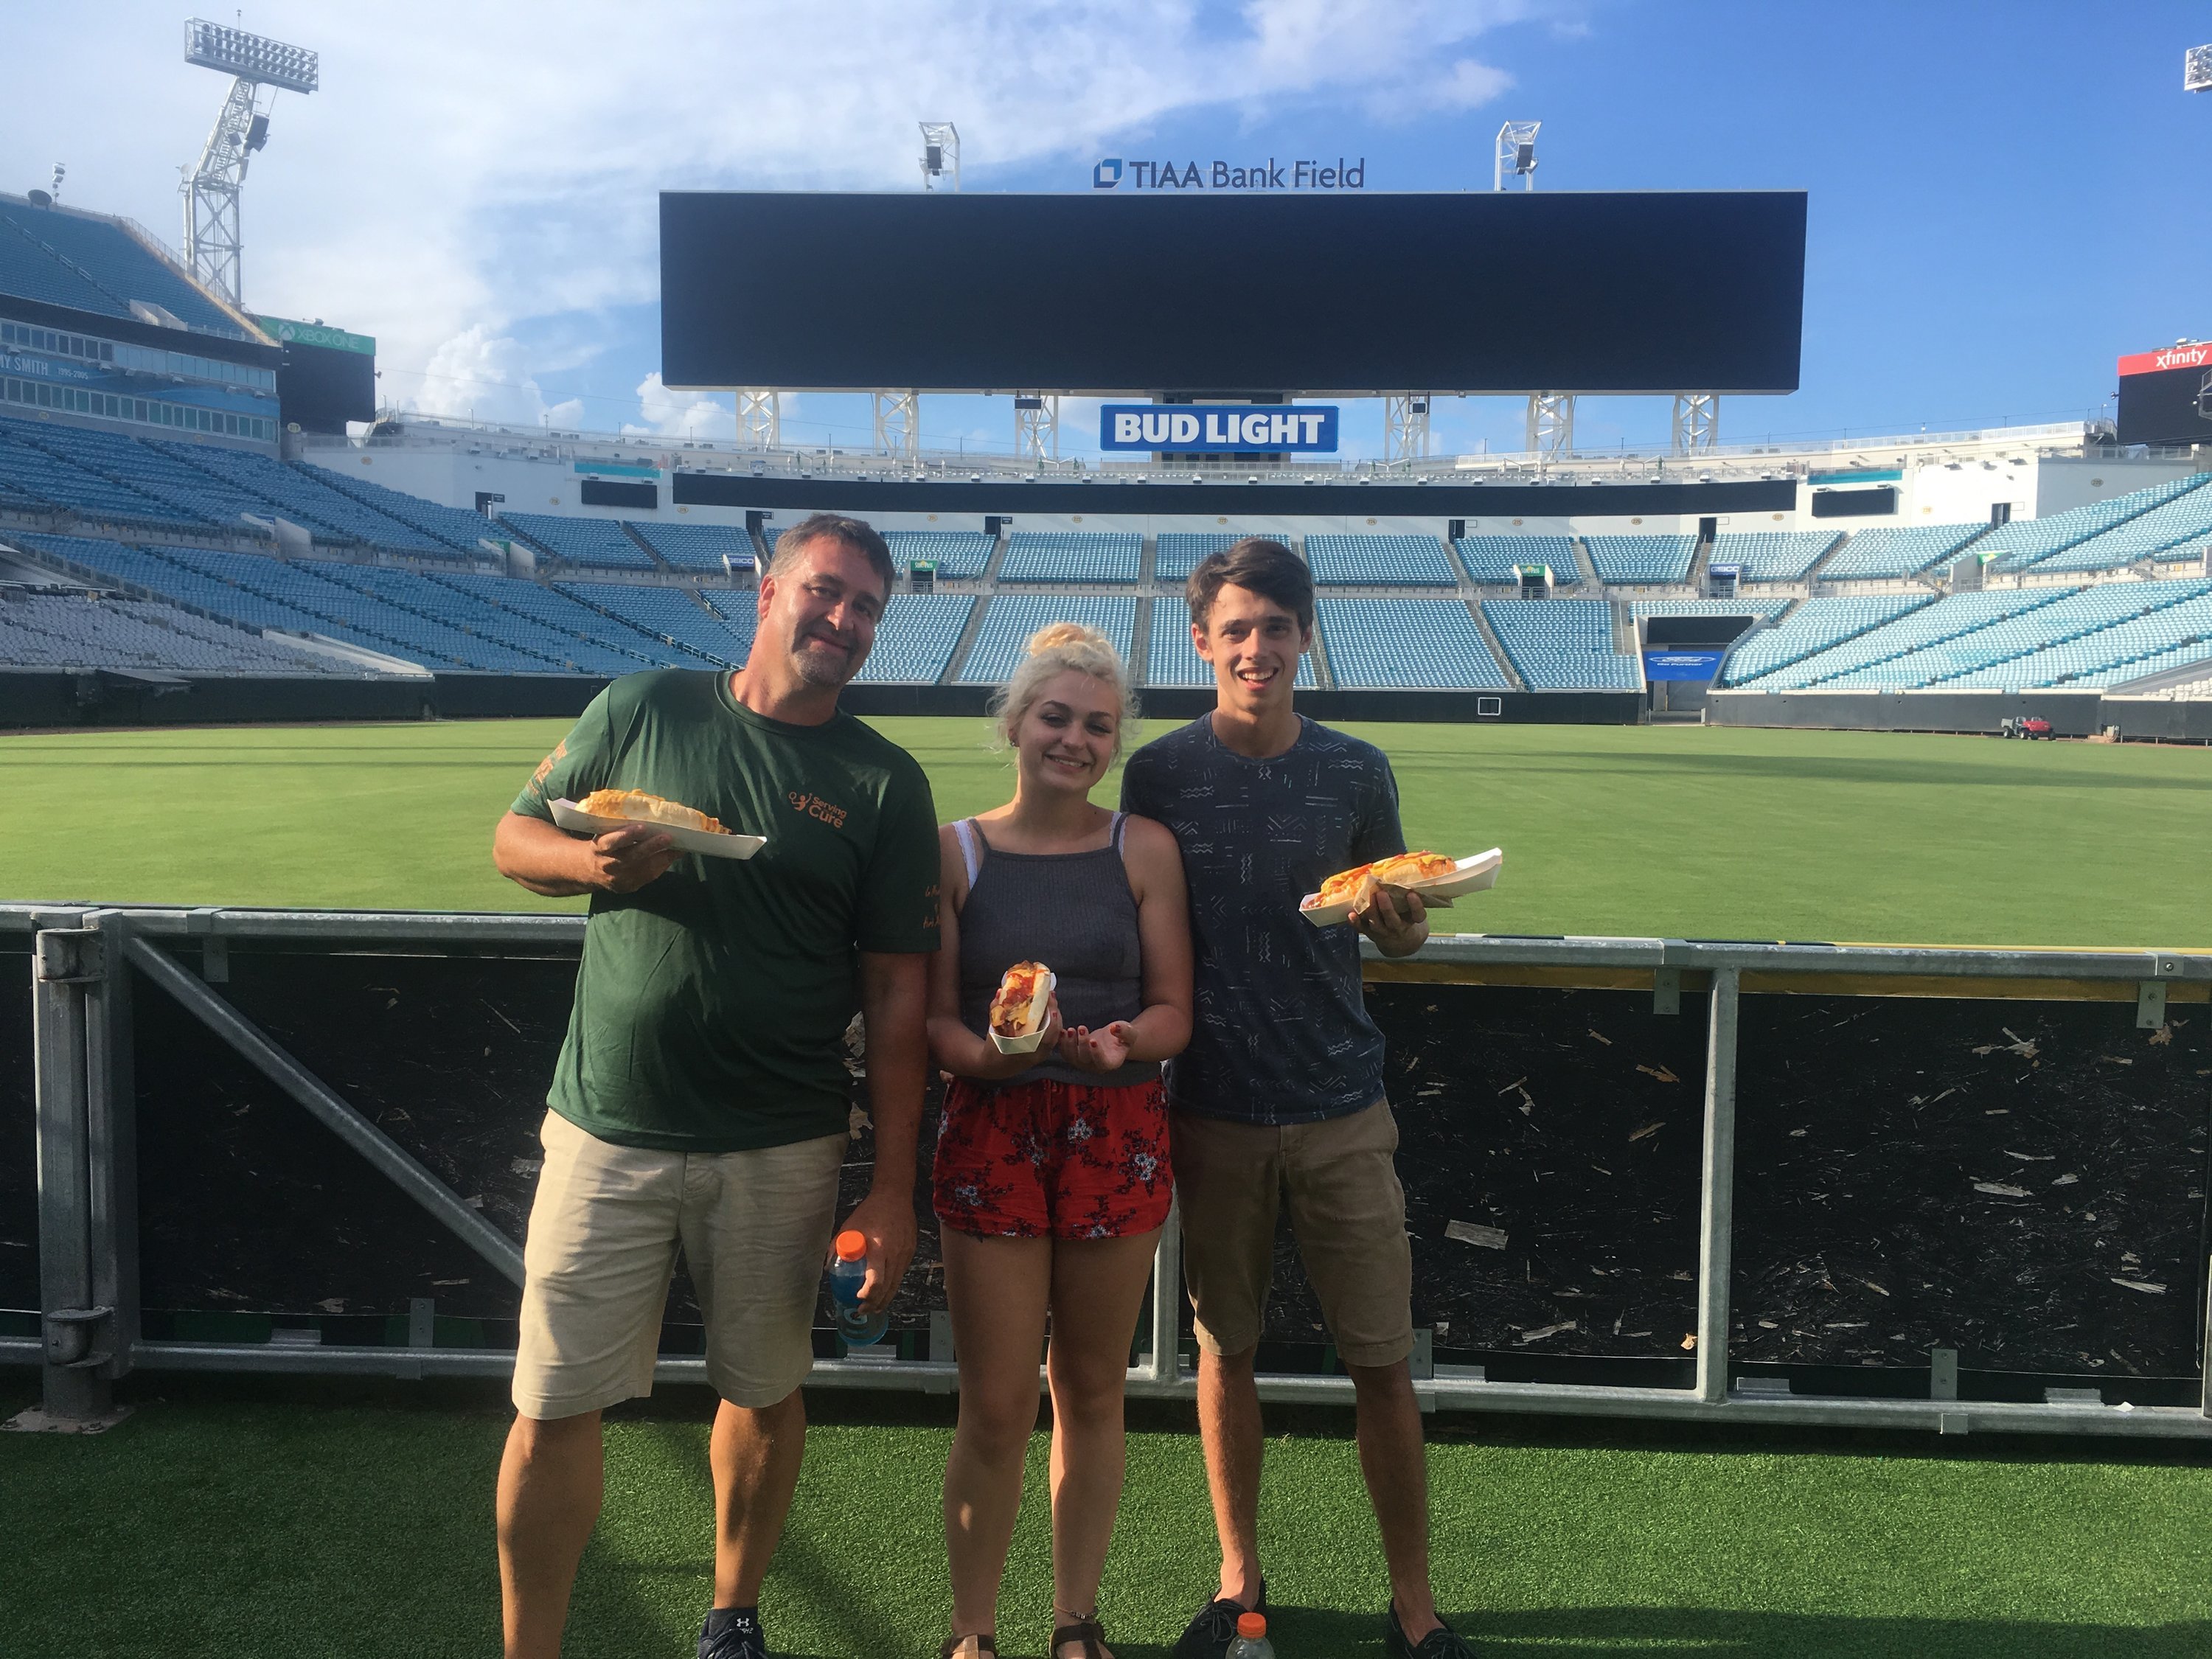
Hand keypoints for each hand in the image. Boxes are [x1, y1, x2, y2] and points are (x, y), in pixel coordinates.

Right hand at [583, 823, 678, 892]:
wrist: (590, 870)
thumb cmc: (604, 845)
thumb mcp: (605, 835)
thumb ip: (620, 827)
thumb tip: (650, 811)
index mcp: (599, 848)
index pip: (610, 842)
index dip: (625, 836)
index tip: (642, 827)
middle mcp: (607, 865)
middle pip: (630, 857)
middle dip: (650, 847)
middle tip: (667, 837)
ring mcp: (618, 879)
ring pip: (642, 870)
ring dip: (662, 858)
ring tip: (677, 848)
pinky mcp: (628, 887)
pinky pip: (647, 877)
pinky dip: (661, 866)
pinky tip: (672, 856)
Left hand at [833, 1186, 917, 1313]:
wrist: (895, 1196)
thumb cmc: (870, 1211)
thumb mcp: (848, 1228)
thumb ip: (837, 1248)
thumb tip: (828, 1268)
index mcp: (877, 1248)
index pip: (876, 1280)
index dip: (867, 1295)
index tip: (858, 1299)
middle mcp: (894, 1254)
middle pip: (887, 1288)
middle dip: (875, 1303)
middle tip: (863, 1310)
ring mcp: (905, 1254)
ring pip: (896, 1284)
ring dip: (885, 1298)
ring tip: (874, 1306)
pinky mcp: (910, 1252)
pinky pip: (901, 1274)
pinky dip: (892, 1284)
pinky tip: (885, 1288)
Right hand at [988, 998, 1063, 1078]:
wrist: (995, 1066)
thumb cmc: (994, 1047)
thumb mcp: (993, 1030)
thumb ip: (996, 1011)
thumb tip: (999, 992)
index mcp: (1025, 1051)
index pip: (1046, 1035)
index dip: (1050, 1018)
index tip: (1050, 1002)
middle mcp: (1037, 1054)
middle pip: (1054, 1033)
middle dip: (1055, 1011)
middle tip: (1051, 995)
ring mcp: (1042, 1054)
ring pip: (1056, 1034)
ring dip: (1055, 1016)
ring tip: (1051, 999)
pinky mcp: (1044, 1052)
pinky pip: (1053, 1036)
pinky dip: (1053, 1023)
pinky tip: (1050, 1010)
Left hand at [1060, 1019, 1133, 1072]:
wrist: (1112, 1038)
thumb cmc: (1122, 1036)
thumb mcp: (1129, 1033)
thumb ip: (1125, 1032)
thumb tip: (1115, 1028)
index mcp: (1111, 1063)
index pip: (1102, 1062)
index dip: (1097, 1053)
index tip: (1093, 1040)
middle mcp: (1095, 1067)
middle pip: (1085, 1059)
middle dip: (1082, 1044)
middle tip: (1081, 1028)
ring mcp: (1083, 1064)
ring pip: (1072, 1058)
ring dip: (1069, 1044)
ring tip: (1070, 1030)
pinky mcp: (1074, 1057)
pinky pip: (1065, 1053)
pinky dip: (1062, 1043)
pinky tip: (1062, 1031)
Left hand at [1352, 885, 1431, 955]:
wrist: (1401, 942)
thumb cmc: (1405, 917)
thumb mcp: (1410, 910)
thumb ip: (1404, 897)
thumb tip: (1396, 874)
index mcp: (1411, 920)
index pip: (1418, 915)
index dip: (1416, 905)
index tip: (1411, 894)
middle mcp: (1398, 928)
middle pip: (1392, 920)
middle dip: (1386, 907)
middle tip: (1381, 893)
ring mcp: (1383, 933)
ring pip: (1377, 924)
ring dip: (1371, 911)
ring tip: (1367, 897)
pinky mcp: (1371, 934)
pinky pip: (1362, 929)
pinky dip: (1356, 922)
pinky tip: (1351, 914)